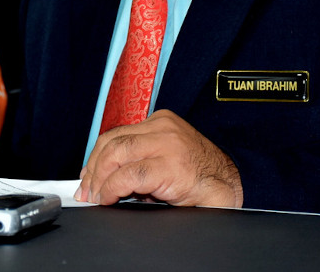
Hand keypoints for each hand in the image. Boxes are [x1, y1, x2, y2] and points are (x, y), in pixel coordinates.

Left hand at [76, 109, 242, 206]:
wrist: (231, 187)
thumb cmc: (199, 177)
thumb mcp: (166, 158)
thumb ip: (141, 158)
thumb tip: (107, 177)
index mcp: (160, 122)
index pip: (116, 134)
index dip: (96, 157)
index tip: (88, 175)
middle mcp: (162, 127)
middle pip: (112, 142)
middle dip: (93, 169)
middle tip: (87, 191)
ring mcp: (166, 144)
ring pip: (116, 154)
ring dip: (100, 179)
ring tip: (96, 196)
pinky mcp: (170, 165)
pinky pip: (130, 175)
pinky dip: (113, 187)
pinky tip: (110, 197)